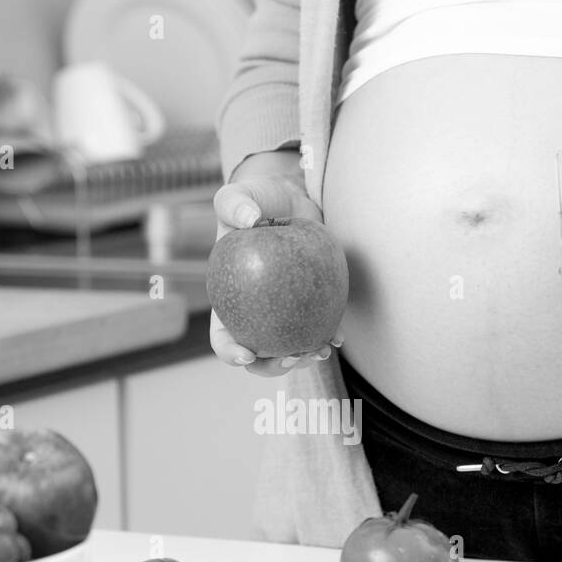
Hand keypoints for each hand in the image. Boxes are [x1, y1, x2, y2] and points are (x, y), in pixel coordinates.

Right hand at [210, 170, 342, 376]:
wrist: (290, 198)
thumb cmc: (258, 199)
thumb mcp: (239, 195)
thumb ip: (235, 204)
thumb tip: (248, 220)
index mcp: (229, 301)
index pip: (223, 336)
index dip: (230, 352)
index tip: (247, 354)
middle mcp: (254, 314)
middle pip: (258, 356)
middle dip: (273, 366)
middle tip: (291, 357)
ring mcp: (283, 313)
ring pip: (290, 349)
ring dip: (304, 358)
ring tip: (321, 351)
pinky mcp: (310, 305)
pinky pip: (318, 327)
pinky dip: (327, 335)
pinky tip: (338, 337)